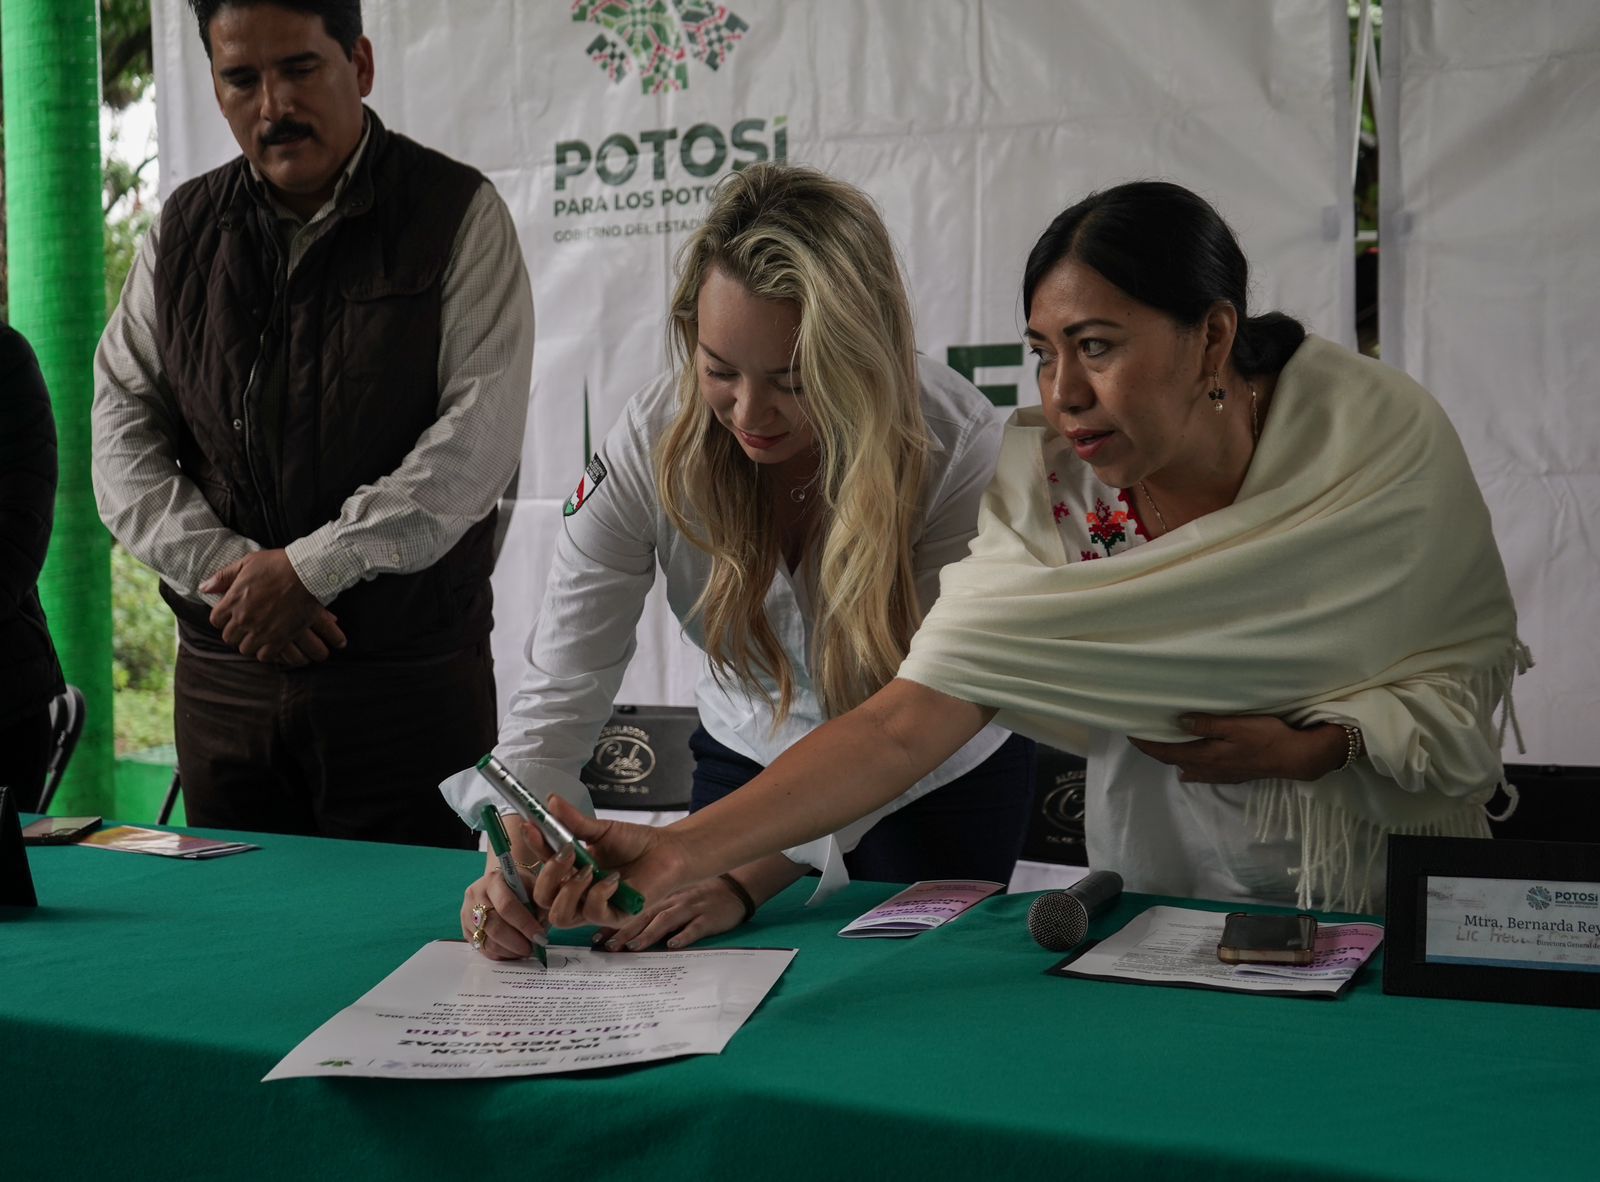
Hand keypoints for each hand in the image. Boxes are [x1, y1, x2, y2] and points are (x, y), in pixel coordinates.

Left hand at [202, 549, 346, 664]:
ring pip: (245, 649)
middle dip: (237, 632)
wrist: (307, 573)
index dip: (224, 619)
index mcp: (233, 600)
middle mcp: (244, 618)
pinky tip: (273, 642)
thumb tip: (203, 588)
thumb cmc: (278, 564)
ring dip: (251, 643)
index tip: (234, 615)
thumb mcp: (247, 563)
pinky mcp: (279, 638)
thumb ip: (223, 577)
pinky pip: (264, 656)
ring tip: (261, 635)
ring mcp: (261, 630)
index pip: (216, 621)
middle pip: (229, 637)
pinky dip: (267, 651)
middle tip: (249, 626)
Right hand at [460, 851, 550, 960]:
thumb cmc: (522, 887)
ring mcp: (467, 912)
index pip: (507, 905)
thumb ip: (539, 908)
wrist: (502, 883)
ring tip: (524, 951)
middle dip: (516, 942)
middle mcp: (476, 894)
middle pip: (494, 926)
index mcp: (493, 880)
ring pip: (487, 941)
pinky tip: (512, 952)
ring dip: (509, 951)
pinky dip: (500, 954)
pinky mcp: (465, 928)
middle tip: (532, 949)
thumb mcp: (534, 889)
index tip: (540, 937)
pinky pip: (482, 948)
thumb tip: (539, 935)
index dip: (524, 924)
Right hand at [528, 795, 692, 929]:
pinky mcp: (615, 917)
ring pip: (560, 916)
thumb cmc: (636, 843)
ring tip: (588, 869)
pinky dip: (598, 894)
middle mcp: (578, 894)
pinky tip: (613, 879)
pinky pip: (593, 913)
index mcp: (570, 874)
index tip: (530, 825)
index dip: (534, 848)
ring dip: (569, 891)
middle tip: (567, 851)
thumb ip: (574, 822)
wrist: (669, 851)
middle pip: (542, 899)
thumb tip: (551, 801)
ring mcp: (594, 909)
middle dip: (549, 875)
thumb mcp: (601, 830)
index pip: (542, 867)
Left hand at [592, 876, 751, 952]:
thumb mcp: (676, 899)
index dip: (614, 924)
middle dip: (624, 932)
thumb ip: (655, 912)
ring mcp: (691, 908)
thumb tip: (625, 932)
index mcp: (663, 899)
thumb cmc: (701, 896)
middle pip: (644, 916)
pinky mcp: (709, 918)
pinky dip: (684, 935)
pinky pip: (696, 927)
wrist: (735, 888)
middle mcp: (673, 902)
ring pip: (666, 921)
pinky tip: (673, 945)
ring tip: (632, 947)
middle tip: (607, 947)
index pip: (633, 911)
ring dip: (648, 934)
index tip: (596, 939)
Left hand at [1130, 715, 1345, 783]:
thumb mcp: (1236, 725)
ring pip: (1187, 767)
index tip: (1131, 734)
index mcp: (1205, 755)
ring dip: (1172, 757)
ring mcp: (1220, 773)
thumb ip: (1207, 724)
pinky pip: (1203, 773)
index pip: (1167, 752)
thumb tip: (1178, 722)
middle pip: (1174, 760)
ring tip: (1162, 745)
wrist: (1295, 757)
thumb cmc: (1266, 736)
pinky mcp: (1232, 774)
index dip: (1147, 745)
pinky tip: (1189, 767)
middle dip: (1155, 750)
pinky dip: (1190, 767)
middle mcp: (1208, 768)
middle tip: (1141, 736)